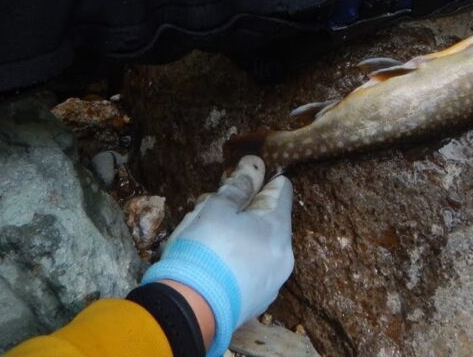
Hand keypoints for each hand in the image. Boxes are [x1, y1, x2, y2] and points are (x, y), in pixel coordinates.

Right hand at [142, 156, 293, 356]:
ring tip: (204, 234)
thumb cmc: (205, 249)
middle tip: (212, 207)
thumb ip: (239, 184)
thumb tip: (255, 164)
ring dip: (236, 234)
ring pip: (257, 245)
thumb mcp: (218, 208)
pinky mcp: (256, 302)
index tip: (240, 177)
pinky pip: (251, 269)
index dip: (262, 180)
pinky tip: (211, 261)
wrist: (189, 310)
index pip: (282, 191)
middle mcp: (283, 256)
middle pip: (268, 220)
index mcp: (278, 230)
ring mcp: (272, 282)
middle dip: (242, 209)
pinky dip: (236, 260)